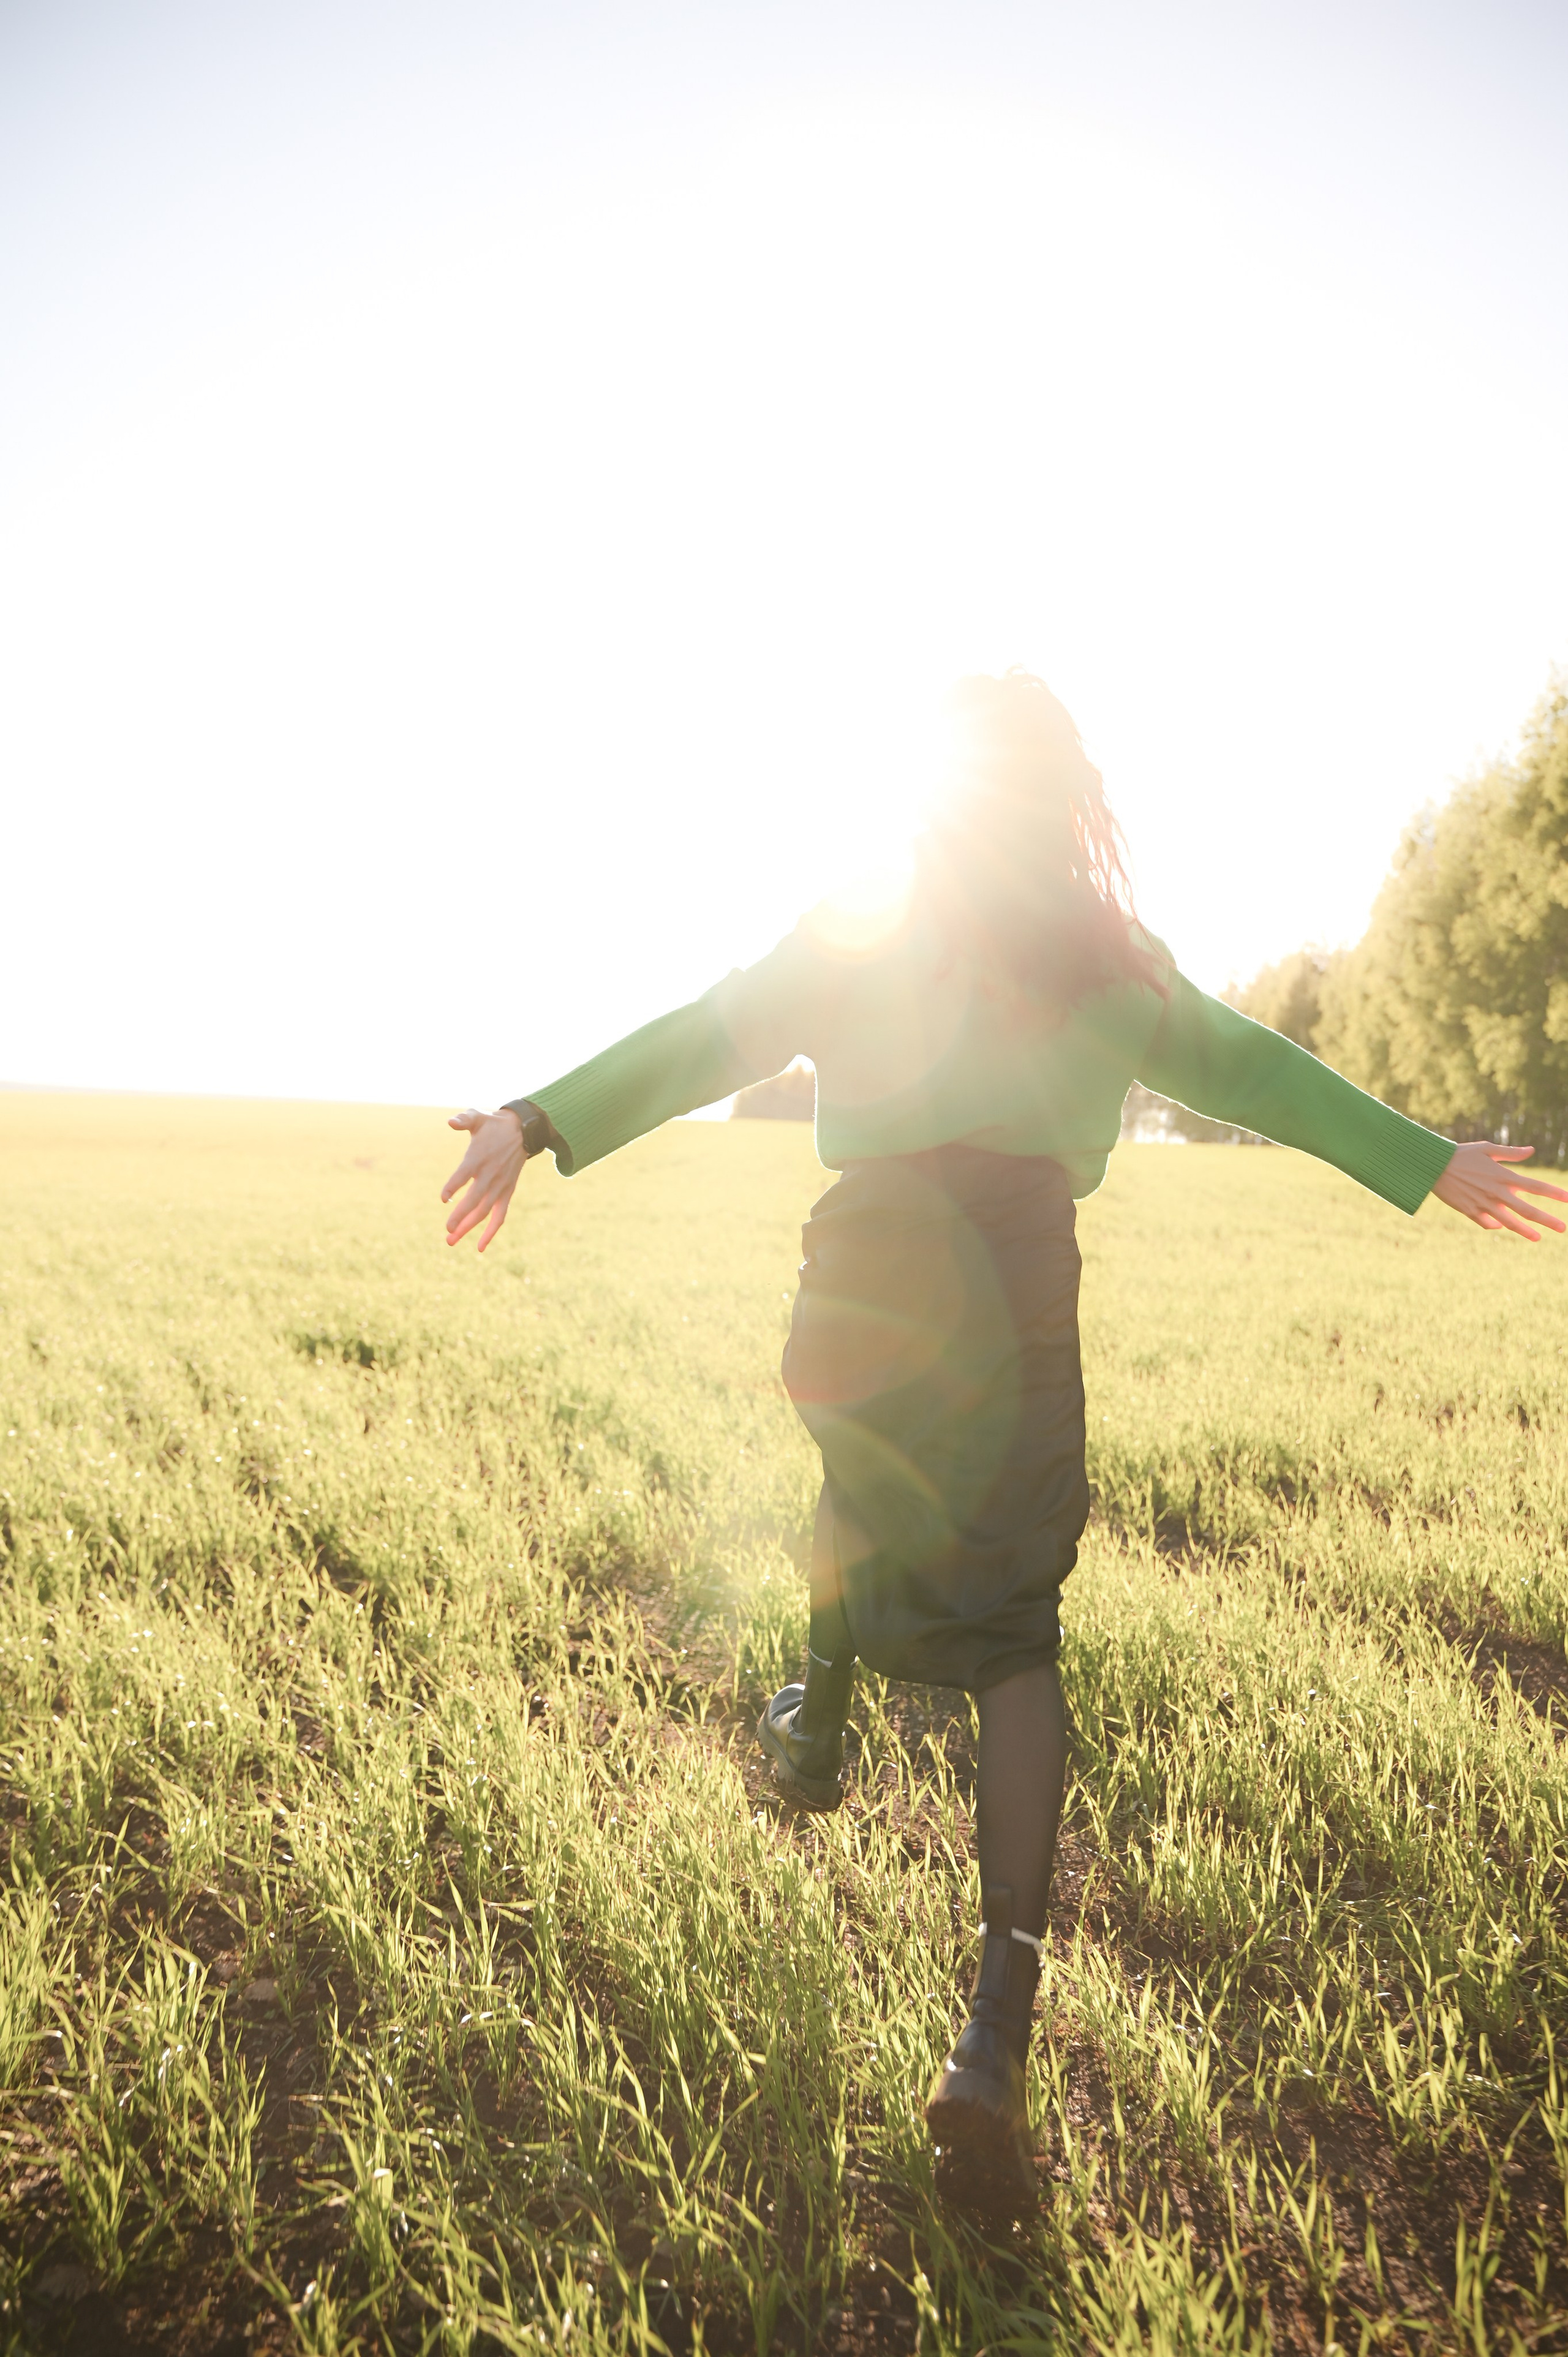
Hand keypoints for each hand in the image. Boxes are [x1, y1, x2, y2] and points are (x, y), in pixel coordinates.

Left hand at [441, 1107, 526, 1251]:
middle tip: (447, 1230)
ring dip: (469, 1228)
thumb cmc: (494, 1125)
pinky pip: (499, 1216)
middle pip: (475, 1200)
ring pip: (484, 1212)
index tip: (444, 1198)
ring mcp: (500, 1186)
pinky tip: (480, 1247)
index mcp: (479, 1157)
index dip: (453, 1187)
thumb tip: (451, 1122)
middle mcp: (490, 1174)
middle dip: (460, 1217)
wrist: (523, 1131)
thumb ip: (464, 1119)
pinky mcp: (507, 1192)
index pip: (464, 1175)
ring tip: (451, 1240)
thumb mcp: (478, 1117)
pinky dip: (490, 1232)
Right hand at [1431, 1142, 1567, 1240]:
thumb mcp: (1487, 1148)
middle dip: (1547, 1220)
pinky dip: (1496, 1225)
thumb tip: (1532, 1150)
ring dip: (1525, 1231)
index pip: (1535, 1186)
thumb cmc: (1461, 1153)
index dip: (1554, 1193)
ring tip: (1538, 1238)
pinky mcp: (1470, 1211)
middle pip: (1527, 1210)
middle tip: (1563, 1228)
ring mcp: (1483, 1204)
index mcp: (1503, 1176)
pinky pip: (1487, 1223)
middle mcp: (1496, 1193)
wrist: (1432, 1166)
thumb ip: (1511, 1153)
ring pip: (1509, 1222)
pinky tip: (1501, 1225)